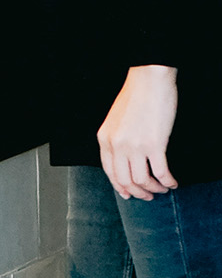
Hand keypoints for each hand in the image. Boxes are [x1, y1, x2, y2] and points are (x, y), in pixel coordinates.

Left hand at [99, 66, 178, 199]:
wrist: (148, 81)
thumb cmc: (135, 98)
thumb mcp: (115, 121)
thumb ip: (116, 139)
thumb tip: (125, 159)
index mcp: (104, 139)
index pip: (109, 172)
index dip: (120, 186)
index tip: (129, 194)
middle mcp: (116, 145)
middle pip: (124, 180)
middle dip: (138, 193)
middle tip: (149, 196)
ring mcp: (134, 146)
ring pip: (142, 180)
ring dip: (154, 189)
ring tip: (162, 188)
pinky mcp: (154, 145)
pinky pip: (160, 172)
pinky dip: (167, 181)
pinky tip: (173, 182)